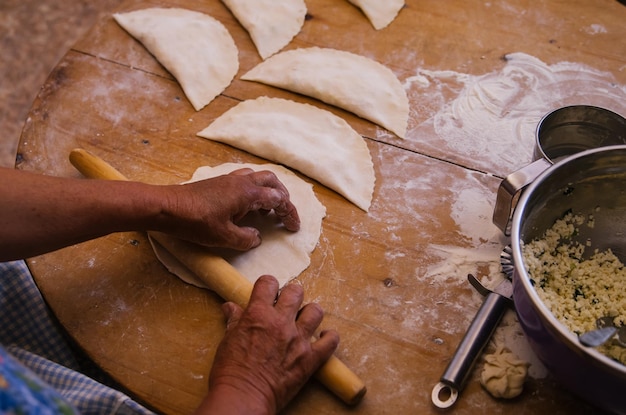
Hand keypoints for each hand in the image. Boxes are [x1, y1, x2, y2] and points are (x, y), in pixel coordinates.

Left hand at [159, 169, 299, 250]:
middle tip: (284, 213)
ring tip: (267, 209)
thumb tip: (256, 237)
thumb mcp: (224, 237)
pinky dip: (253, 189)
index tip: (293, 227)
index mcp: (248, 193)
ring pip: (258, 177)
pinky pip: (245, 179)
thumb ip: (246, 238)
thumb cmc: (196, 222)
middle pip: (272, 181)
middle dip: (282, 196)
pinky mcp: (219, 182)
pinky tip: (246, 205)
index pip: (278, 199)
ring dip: (268, 190)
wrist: (167, 207)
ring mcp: (229, 179)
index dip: (289, 213)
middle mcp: (242, 181)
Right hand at [195, 275, 338, 414]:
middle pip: (295, 292)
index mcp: (258, 314)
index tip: (269, 292)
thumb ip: (234, 320)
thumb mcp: (227, 340)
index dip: (269, 285)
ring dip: (310, 313)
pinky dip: (329, 338)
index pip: (268, 283)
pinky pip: (330, 341)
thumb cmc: (230, 372)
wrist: (244, 398)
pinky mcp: (310, 359)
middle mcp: (280, 322)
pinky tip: (323, 338)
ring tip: (304, 321)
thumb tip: (230, 307)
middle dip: (291, 295)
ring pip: (315, 311)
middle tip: (286, 306)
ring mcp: (298, 340)